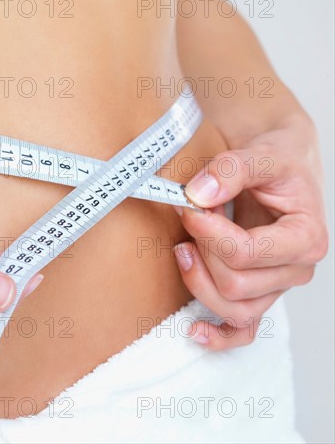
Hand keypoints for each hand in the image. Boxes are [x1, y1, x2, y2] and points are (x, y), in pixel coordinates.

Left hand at [173, 116, 327, 349]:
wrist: (279, 167)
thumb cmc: (277, 161)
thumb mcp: (260, 153)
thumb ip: (231, 169)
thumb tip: (198, 195)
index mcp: (306, 237)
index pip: (245, 253)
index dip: (208, 233)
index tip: (189, 206)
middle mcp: (295, 269)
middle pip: (234, 284)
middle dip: (202, 251)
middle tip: (189, 216)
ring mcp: (275, 287)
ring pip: (232, 309)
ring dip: (198, 281)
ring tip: (183, 248)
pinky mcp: (258, 294)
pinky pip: (242, 330)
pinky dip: (218, 335)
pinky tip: (193, 329)